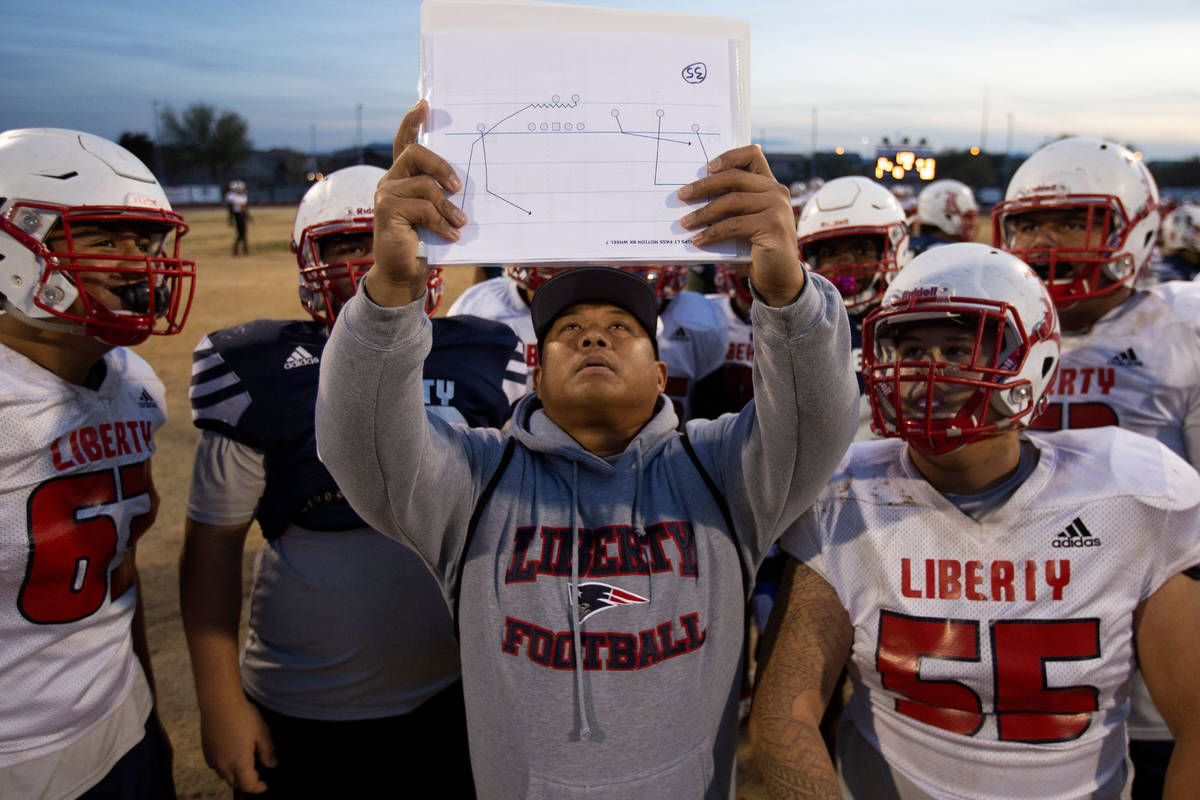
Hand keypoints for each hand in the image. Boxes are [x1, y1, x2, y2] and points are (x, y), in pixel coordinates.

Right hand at [199, 694, 276, 793]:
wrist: (219, 703)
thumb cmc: (243, 716)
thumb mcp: (261, 732)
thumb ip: (267, 751)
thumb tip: (271, 765)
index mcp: (239, 763)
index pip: (248, 786)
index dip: (258, 788)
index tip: (265, 784)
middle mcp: (223, 765)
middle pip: (235, 783)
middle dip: (247, 782)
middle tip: (257, 773)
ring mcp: (213, 759)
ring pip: (224, 776)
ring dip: (235, 775)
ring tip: (245, 763)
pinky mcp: (206, 751)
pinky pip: (216, 766)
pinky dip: (224, 766)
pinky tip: (231, 754)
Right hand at [366, 99, 468, 306]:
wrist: (403, 272)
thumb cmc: (424, 242)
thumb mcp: (436, 214)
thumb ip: (443, 195)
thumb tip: (467, 185)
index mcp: (403, 176)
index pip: (404, 141)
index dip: (412, 121)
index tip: (425, 105)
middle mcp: (391, 179)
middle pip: (416, 153)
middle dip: (442, 166)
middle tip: (459, 187)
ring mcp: (386, 193)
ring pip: (424, 185)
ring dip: (448, 206)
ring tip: (461, 223)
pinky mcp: (386, 210)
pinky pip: (422, 207)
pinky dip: (441, 222)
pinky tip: (452, 234)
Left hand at [677, 145, 804, 305]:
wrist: (778, 279)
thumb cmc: (755, 250)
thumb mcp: (741, 223)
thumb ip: (728, 208)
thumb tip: (690, 202)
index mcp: (769, 186)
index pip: (752, 156)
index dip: (729, 157)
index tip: (706, 167)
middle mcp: (776, 192)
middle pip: (735, 177)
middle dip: (704, 186)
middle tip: (682, 195)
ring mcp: (777, 207)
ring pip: (732, 201)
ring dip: (703, 213)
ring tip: (684, 222)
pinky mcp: (772, 225)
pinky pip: (734, 225)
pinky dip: (712, 233)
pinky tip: (698, 241)